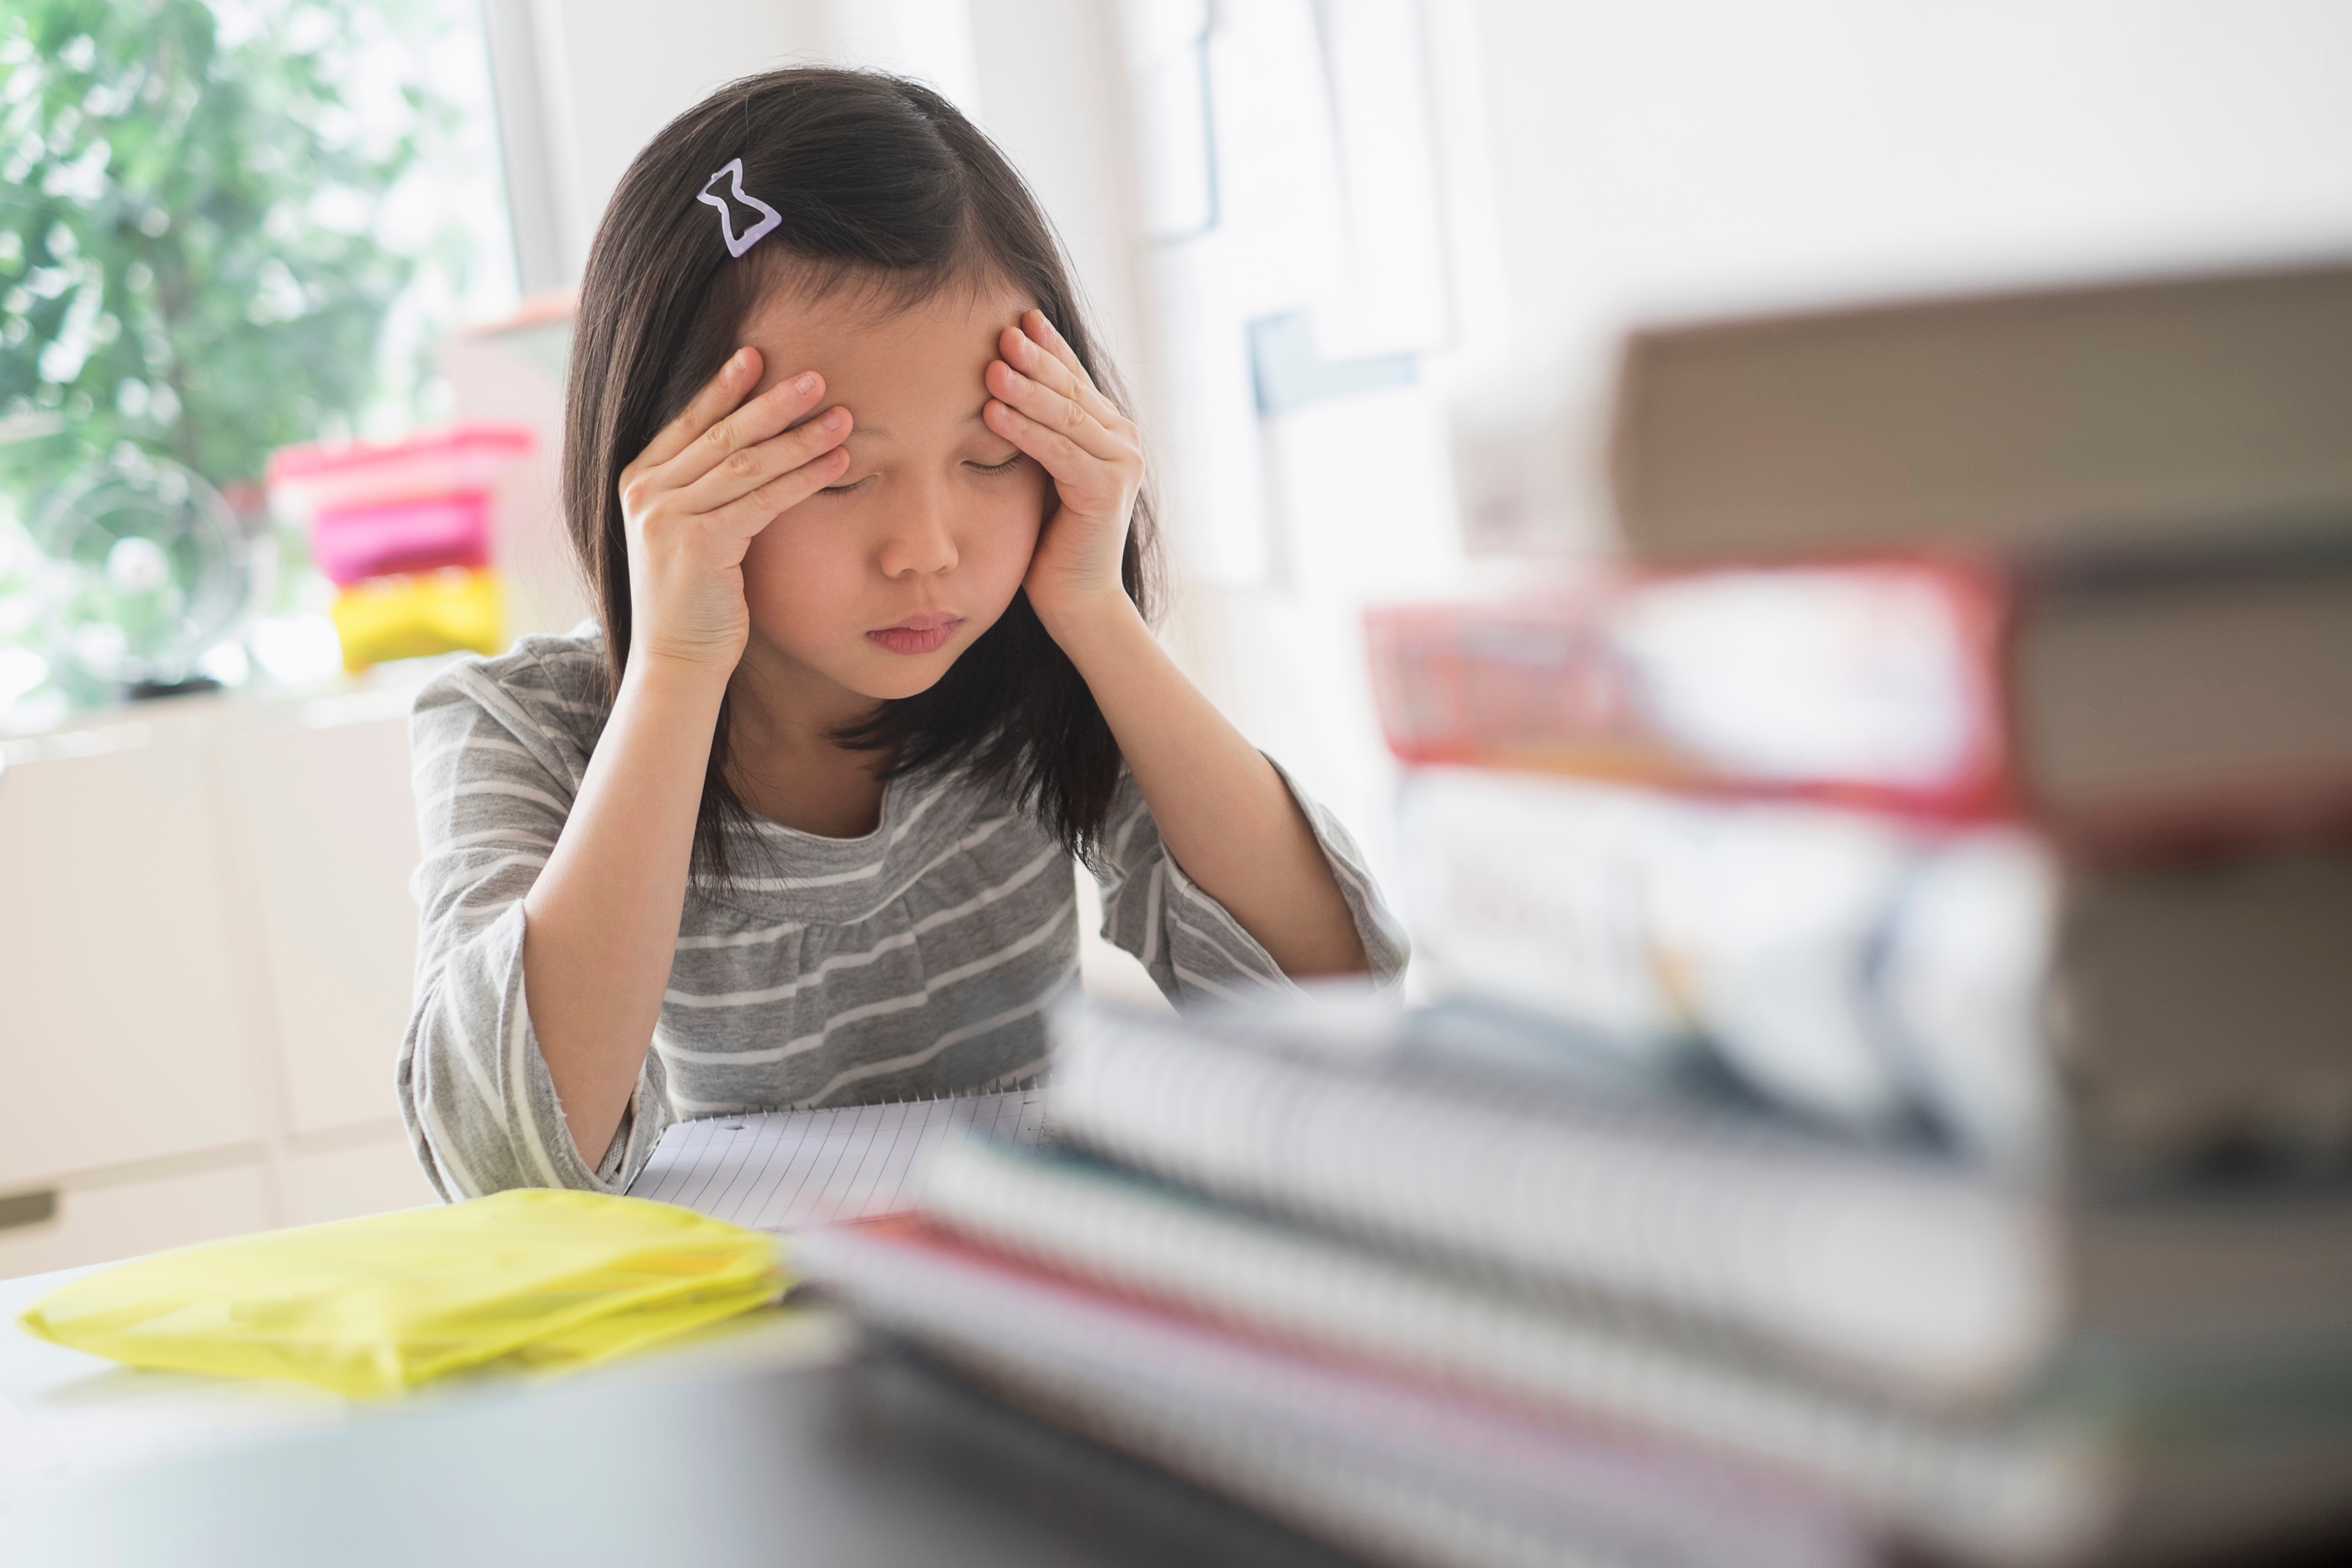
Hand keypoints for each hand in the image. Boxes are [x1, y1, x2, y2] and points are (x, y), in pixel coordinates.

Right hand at [615, 347, 852, 675]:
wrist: (676, 660)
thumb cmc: (693, 599)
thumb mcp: (690, 532)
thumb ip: (703, 488)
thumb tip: (752, 445)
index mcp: (638, 481)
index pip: (688, 423)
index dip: (723, 387)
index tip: (756, 354)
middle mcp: (646, 492)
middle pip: (721, 435)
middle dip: (772, 403)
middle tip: (815, 377)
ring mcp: (667, 516)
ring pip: (745, 463)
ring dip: (799, 438)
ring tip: (841, 417)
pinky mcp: (698, 543)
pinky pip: (762, 500)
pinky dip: (803, 479)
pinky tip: (838, 464)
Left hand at [983, 310, 1143, 636]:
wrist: (1077, 599)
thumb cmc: (1051, 539)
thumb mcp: (1042, 471)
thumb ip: (1038, 431)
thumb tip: (999, 381)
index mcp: (1109, 431)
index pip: (1074, 378)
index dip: (1048, 347)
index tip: (1017, 316)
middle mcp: (1122, 442)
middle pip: (1070, 389)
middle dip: (1035, 359)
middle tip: (1000, 331)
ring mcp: (1120, 465)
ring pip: (1065, 417)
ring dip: (1026, 390)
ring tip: (990, 368)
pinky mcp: (1106, 491)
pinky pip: (1058, 453)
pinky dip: (1025, 432)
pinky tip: (993, 413)